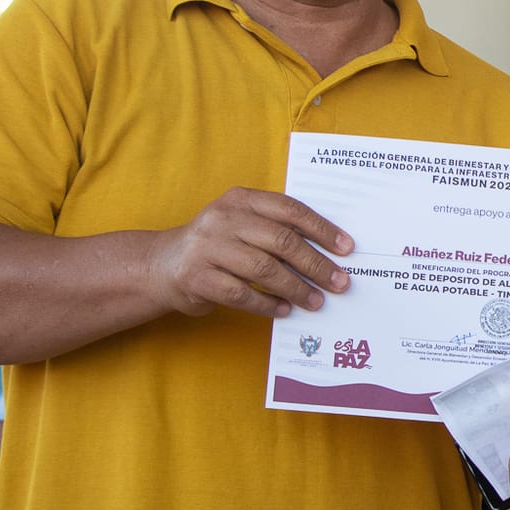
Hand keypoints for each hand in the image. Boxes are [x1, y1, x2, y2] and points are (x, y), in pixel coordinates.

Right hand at [147, 188, 352, 318]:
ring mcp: (207, 247)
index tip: (347, 249)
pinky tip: (285, 310)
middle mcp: (222, 218)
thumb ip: (276, 230)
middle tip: (339, 282)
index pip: (290, 209)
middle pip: (282, 241)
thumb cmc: (217, 245)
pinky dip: (268, 304)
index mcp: (240, 199)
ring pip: (264, 269)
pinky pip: (242, 294)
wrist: (162, 264)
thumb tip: (328, 254)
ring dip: (296, 288)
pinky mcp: (196, 277)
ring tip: (316, 302)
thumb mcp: (242, 225)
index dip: (322, 229)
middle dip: (316, 265)